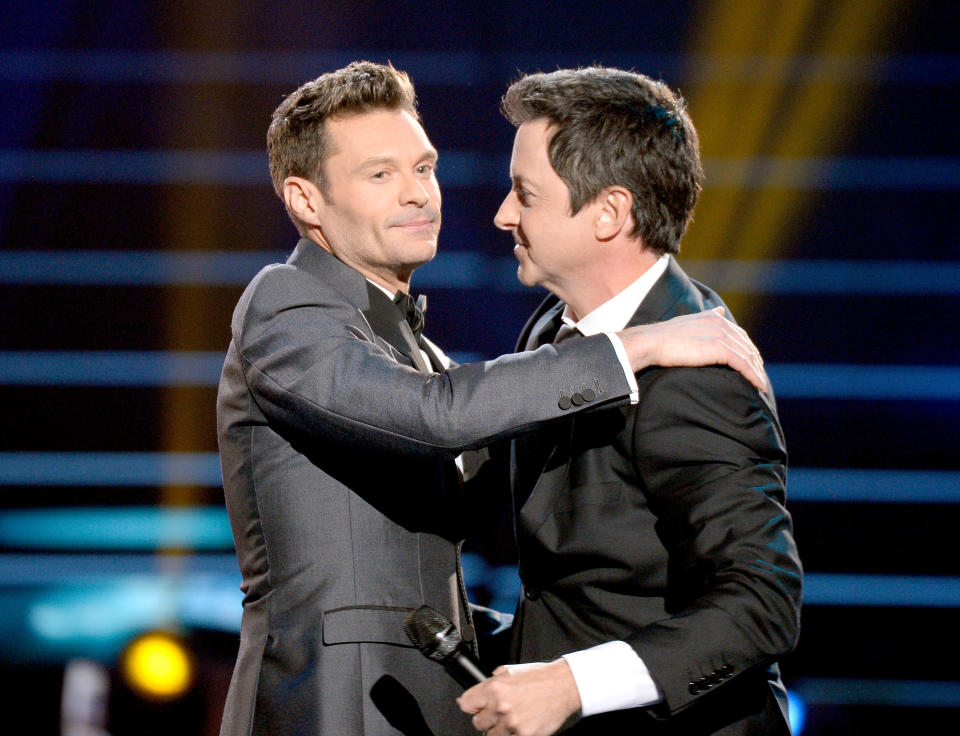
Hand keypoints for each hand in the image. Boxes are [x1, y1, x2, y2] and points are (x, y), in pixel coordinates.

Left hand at [457, 660, 580, 735]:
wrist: (564, 685)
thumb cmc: (540, 677)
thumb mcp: (511, 670)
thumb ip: (493, 681)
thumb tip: (478, 692)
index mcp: (494, 687)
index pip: (466, 704)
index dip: (472, 706)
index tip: (477, 708)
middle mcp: (501, 705)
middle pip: (477, 723)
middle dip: (488, 719)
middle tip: (500, 714)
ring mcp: (512, 722)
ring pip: (492, 735)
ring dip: (501, 729)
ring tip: (514, 719)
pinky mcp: (524, 735)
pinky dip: (514, 735)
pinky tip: (522, 725)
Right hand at [618, 307, 766, 390]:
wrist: (651, 342)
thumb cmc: (663, 337)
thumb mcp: (688, 322)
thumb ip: (705, 317)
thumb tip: (720, 309)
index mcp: (713, 317)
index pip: (738, 333)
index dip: (747, 347)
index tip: (752, 360)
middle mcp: (720, 323)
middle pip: (746, 344)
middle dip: (755, 360)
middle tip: (760, 374)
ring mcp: (720, 336)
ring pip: (747, 355)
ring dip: (757, 370)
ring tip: (761, 384)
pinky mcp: (719, 349)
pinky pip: (742, 364)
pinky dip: (753, 376)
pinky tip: (758, 385)